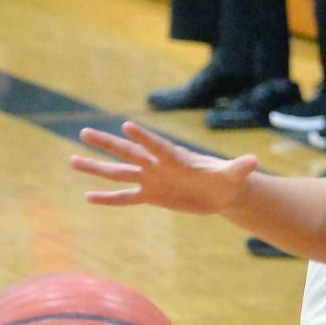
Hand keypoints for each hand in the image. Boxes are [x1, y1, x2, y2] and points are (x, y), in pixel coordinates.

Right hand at [70, 120, 258, 212]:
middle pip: (129, 153)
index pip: (157, 146)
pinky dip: (108, 198)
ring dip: (97, 168)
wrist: (222, 192)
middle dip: (108, 144)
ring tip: (71, 160)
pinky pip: (125, 197)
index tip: (126, 126)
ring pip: (119, 173)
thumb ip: (239, 168)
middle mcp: (158, 165)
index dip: (144, 138)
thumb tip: (253, 162)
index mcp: (176, 157)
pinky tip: (88, 197)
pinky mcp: (151, 195)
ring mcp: (151, 179)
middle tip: (84, 132)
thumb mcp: (235, 175)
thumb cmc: (228, 179)